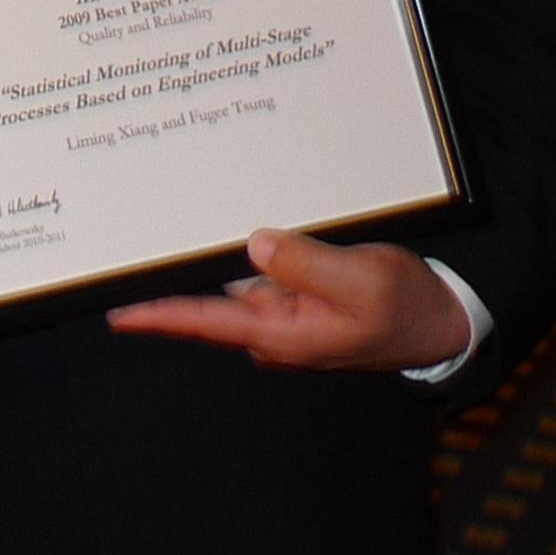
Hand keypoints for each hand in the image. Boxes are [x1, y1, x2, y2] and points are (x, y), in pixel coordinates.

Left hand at [105, 230, 471, 372]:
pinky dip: (248, 254)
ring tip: (176, 222)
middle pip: (210, 301)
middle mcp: (272, 329)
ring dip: (212, 259)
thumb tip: (254, 244)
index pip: (205, 322)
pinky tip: (238, 230)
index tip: (116, 313)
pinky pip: (260, 275)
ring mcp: (282, 315)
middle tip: (131, 244)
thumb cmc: (404, 306)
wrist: (439, 321)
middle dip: (174, 275)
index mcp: (281, 332)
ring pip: (235, 282)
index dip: (159, 316)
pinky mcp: (295, 299)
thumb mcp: (361, 279)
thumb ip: (305, 262)